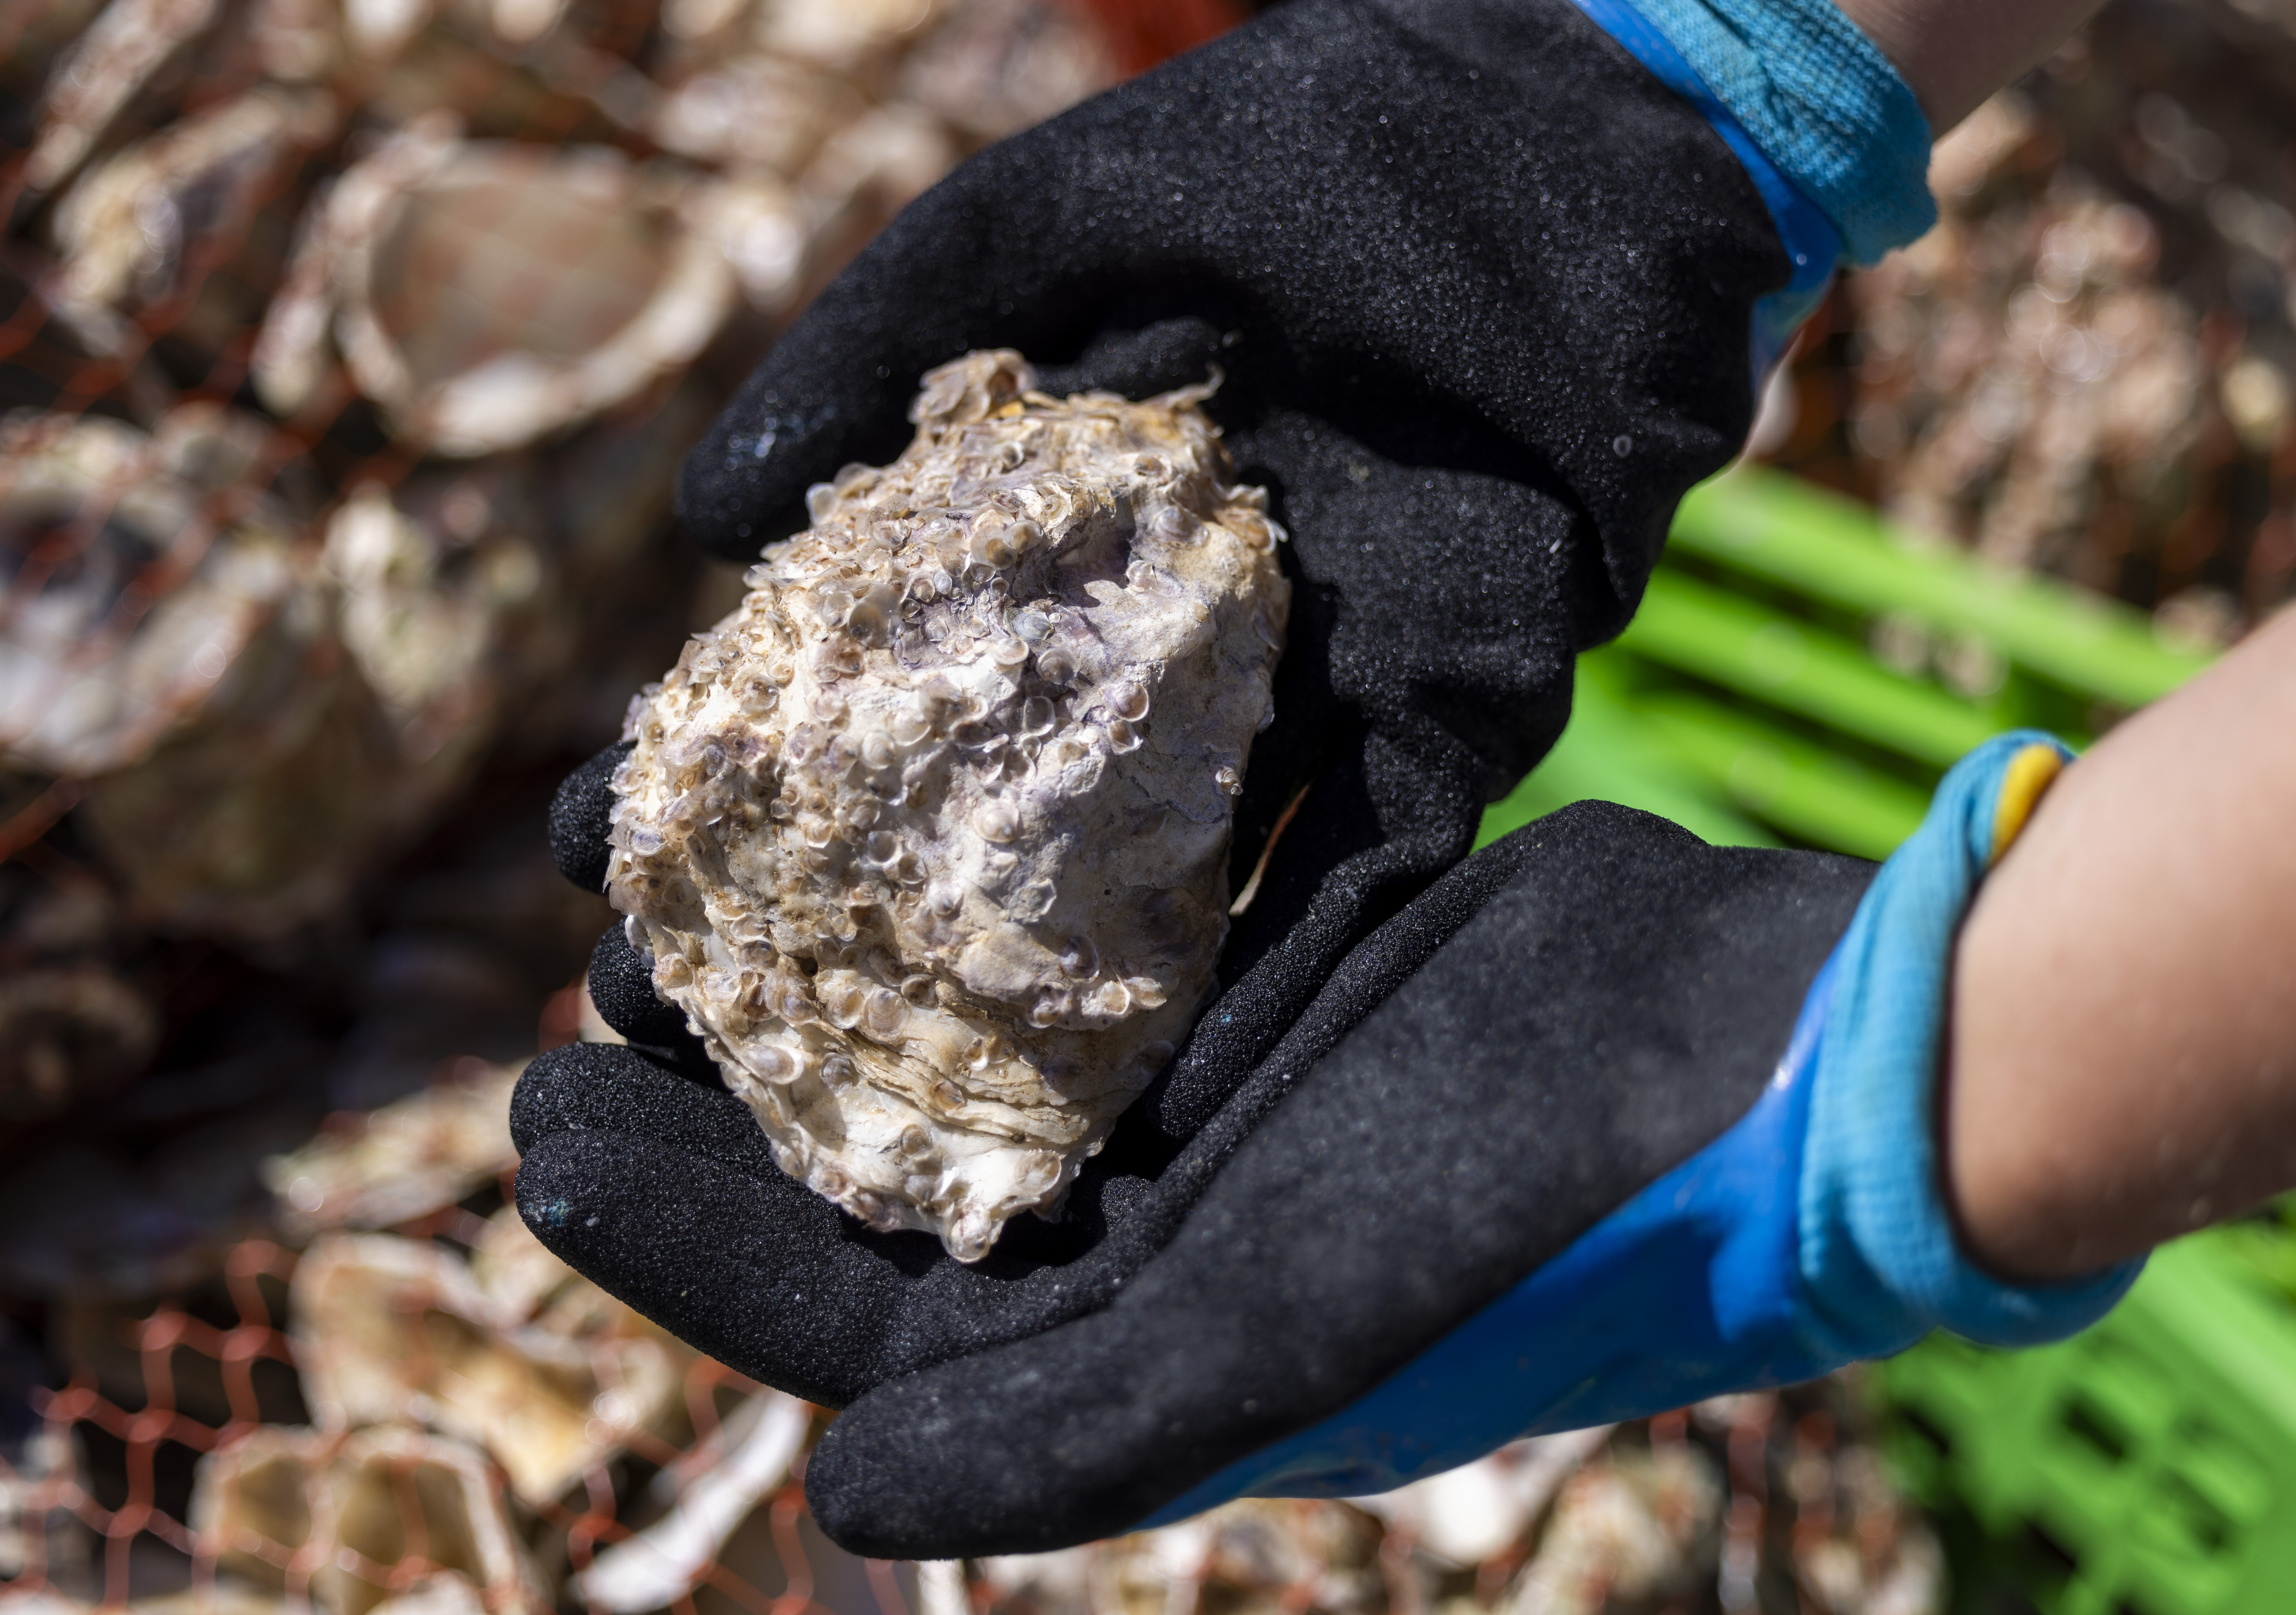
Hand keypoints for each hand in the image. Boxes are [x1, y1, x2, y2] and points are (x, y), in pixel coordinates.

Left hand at [524, 738, 2130, 1555]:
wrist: (1754, 1067)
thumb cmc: (1532, 1224)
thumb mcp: (1296, 1347)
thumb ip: (1083, 1436)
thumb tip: (844, 1503)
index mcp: (1144, 1356)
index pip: (863, 1319)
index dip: (695, 1234)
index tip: (541, 1119)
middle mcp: (1157, 1243)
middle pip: (885, 1181)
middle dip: (727, 1101)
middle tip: (567, 996)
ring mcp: (1208, 1106)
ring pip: (964, 1049)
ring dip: (831, 979)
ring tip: (679, 881)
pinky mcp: (1262, 982)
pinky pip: (1077, 942)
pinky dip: (978, 884)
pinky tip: (881, 791)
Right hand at [672, 0, 1791, 1140]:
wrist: (1599, 140)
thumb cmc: (1317, 143)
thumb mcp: (1055, 216)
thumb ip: (881, 338)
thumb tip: (702, 515)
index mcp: (1049, 528)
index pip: (851, 671)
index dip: (721, 768)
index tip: (582, 858)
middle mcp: (1153, 637)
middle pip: (976, 810)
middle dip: (828, 933)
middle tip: (678, 1035)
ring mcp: (1298, 698)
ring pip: (1146, 882)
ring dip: (1017, 1001)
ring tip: (870, 1117)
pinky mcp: (1450, 723)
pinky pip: (1356, 875)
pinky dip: (1279, 979)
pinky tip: (1157, 1103)